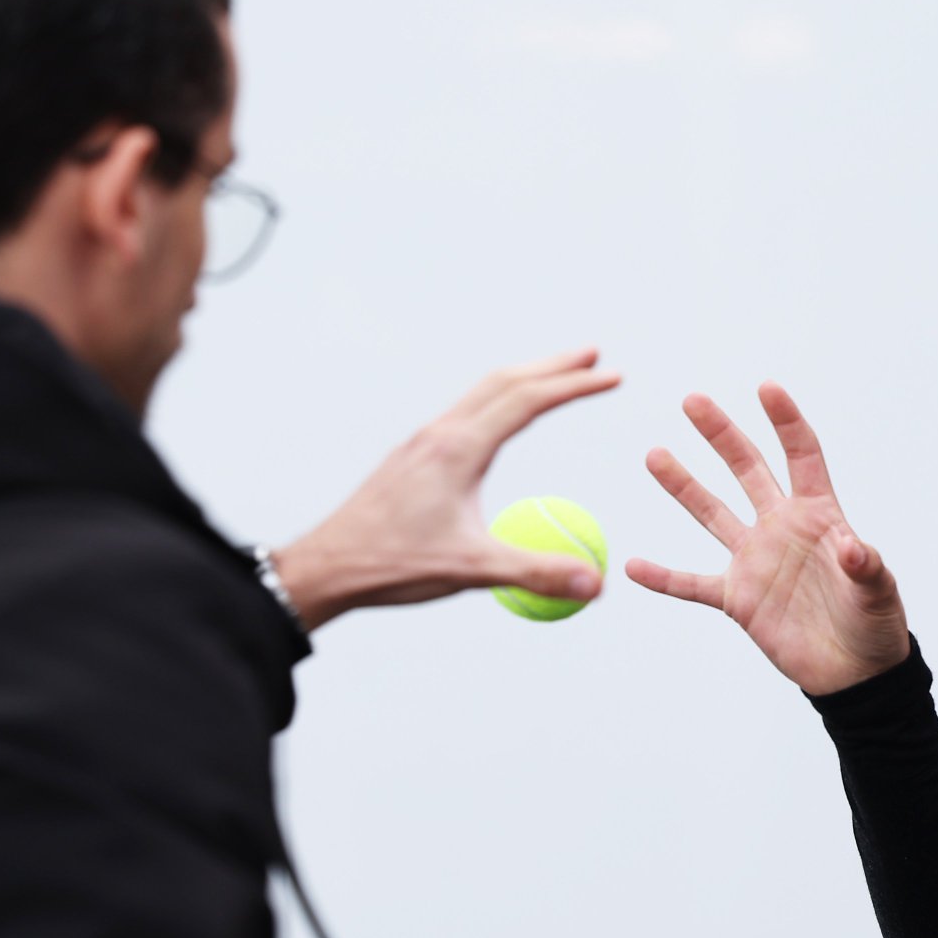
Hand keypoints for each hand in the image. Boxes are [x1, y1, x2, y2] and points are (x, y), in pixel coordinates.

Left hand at [273, 347, 620, 630]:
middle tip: (595, 354)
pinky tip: (499, 418)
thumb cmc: (391, 564)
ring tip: (554, 375)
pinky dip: (497, 399)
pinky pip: (465, 411)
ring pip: (481, 392)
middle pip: (506, 381)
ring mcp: (422, 443)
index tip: (614, 376)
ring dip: (524, 377)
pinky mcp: (412, 457)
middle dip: (554, 365)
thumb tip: (595, 582)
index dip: (576, 385)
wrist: (323, 566)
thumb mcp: (470, 570)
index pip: (528, 400)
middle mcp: (440, 435)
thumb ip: (535, 572)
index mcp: (458, 449)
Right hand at [626, 383, 908, 695]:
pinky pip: (692, 584)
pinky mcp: (738, 598)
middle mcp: (781, 528)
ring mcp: (756, 561)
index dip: (786, 422)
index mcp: (819, 515)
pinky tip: (633, 566)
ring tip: (655, 454)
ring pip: (712, 514)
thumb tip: (852, 547)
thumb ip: (865, 566)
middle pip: (748, 469)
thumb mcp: (878, 592)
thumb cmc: (875, 624)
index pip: (802, 455)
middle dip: (722, 434)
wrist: (854, 673)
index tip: (766, 388)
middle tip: (693, 400)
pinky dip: (664, 578)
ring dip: (684, 486)